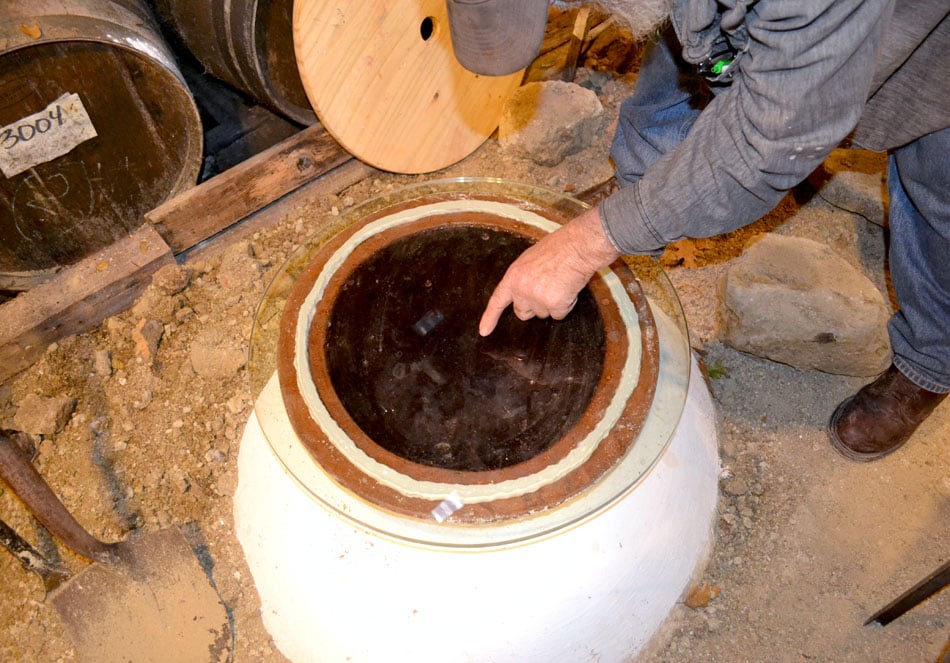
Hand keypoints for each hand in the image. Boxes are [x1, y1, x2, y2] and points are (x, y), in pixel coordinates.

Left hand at [479, 206, 620, 335]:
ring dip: (553, 304)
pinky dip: (566, 305)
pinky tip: (569, 288)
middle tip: (547, 289)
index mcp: (513, 276)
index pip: (497, 301)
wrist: (577, 246)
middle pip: (523, 313)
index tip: (484, 332)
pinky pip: (559, 315)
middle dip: (533, 307)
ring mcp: (537, 298)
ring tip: (561, 283)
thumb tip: (523, 294)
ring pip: (543, 314)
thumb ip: (522, 279)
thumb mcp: (530, 260)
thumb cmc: (558, 249)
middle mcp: (521, 290)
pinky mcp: (553, 304)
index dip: (490, 318)